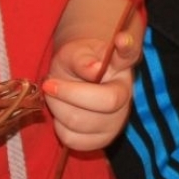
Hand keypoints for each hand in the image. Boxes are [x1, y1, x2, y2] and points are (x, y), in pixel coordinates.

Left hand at [44, 31, 139, 151]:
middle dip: (68, 94)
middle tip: (49, 84)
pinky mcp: (103, 140)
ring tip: (55, 96)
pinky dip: (59, 127)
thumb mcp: (73, 53)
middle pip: (107, 101)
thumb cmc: (76, 64)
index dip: (127, 47)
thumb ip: (81, 59)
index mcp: (121, 65)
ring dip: (58, 108)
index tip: (121, 39)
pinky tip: (63, 114)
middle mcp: (126, 94)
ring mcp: (117, 120)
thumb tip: (94, 70)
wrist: (74, 83)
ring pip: (82, 123)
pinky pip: (73, 139)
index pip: (130, 55)